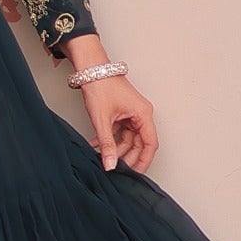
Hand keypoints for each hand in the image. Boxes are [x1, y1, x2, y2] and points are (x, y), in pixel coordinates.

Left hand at [65, 43, 157, 173]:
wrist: (89, 68)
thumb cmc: (100, 85)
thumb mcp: (102, 119)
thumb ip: (107, 144)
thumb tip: (110, 164)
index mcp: (143, 114)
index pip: (150, 144)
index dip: (144, 160)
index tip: (135, 173)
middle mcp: (140, 114)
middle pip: (139, 142)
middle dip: (126, 156)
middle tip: (115, 167)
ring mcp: (131, 113)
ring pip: (128, 138)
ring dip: (115, 147)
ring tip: (101, 155)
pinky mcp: (121, 111)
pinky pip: (119, 130)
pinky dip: (109, 138)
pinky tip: (97, 145)